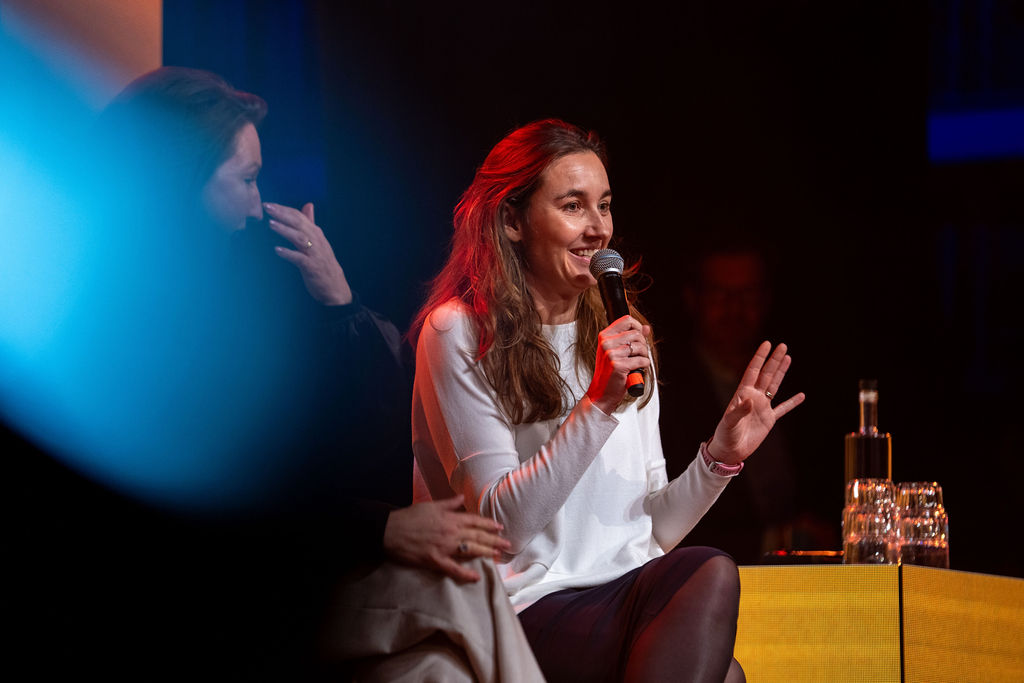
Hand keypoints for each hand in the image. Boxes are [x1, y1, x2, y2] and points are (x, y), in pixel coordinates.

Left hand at [264, 202, 352, 305]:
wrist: (335, 287)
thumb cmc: (323, 262)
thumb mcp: (318, 240)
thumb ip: (310, 223)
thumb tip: (308, 205)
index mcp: (316, 233)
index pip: (299, 216)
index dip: (284, 209)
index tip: (269, 204)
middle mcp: (316, 240)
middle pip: (299, 224)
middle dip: (282, 215)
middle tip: (267, 208)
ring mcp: (315, 254)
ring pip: (299, 238)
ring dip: (285, 230)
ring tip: (271, 224)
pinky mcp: (312, 267)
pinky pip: (299, 259)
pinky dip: (289, 254)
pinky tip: (277, 250)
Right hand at [382, 495, 510, 581]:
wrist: (389, 530)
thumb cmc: (409, 517)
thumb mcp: (430, 505)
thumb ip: (449, 503)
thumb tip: (462, 497)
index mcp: (449, 518)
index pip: (474, 521)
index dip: (489, 524)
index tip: (500, 528)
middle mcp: (450, 532)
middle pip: (477, 536)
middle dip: (494, 540)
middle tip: (507, 545)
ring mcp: (444, 547)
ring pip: (470, 550)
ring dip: (486, 553)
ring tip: (499, 556)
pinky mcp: (434, 560)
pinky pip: (453, 568)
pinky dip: (465, 573)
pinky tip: (476, 577)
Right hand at [586, 315, 651, 414]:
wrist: (601, 393)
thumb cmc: (609, 374)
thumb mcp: (617, 352)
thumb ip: (631, 338)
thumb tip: (646, 328)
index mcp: (604, 336)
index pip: (627, 320)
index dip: (637, 327)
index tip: (639, 337)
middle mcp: (606, 343)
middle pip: (636, 334)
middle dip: (642, 345)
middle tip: (637, 355)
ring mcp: (611, 354)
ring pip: (641, 347)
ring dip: (643, 356)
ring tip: (636, 364)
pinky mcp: (618, 365)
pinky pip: (642, 360)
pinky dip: (644, 366)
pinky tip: (636, 370)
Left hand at [709, 341, 804, 464]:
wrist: (729, 451)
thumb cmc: (725, 435)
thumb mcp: (729, 423)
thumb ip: (738, 411)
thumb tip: (749, 400)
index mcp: (742, 394)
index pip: (753, 371)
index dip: (760, 358)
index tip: (767, 344)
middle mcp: (753, 397)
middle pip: (766, 375)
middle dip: (774, 360)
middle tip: (783, 346)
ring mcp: (762, 408)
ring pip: (774, 386)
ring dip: (781, 372)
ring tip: (788, 358)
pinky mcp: (768, 420)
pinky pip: (783, 409)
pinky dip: (792, 403)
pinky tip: (801, 395)